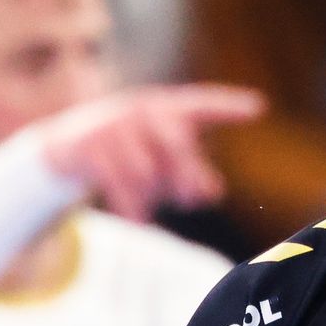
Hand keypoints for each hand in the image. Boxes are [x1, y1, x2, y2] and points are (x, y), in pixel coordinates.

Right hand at [32, 84, 264, 221]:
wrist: (65, 148)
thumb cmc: (128, 156)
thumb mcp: (160, 163)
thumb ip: (188, 174)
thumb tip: (212, 194)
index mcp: (164, 108)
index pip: (202, 105)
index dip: (228, 107)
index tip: (260, 107)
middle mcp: (140, 109)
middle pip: (174, 139)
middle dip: (189, 171)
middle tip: (200, 200)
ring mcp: (112, 124)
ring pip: (144, 168)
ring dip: (152, 195)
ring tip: (151, 214)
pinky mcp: (87, 145)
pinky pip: (115, 181)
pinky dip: (130, 205)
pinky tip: (139, 221)